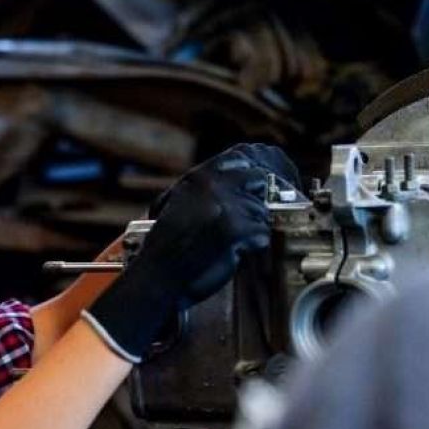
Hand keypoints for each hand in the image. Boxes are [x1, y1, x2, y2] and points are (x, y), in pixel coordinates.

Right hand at [82, 143, 298, 362]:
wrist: (159, 274)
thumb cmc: (166, 245)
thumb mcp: (176, 202)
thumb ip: (204, 188)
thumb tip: (238, 178)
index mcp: (200, 177)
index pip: (244, 155)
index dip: (261, 166)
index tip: (268, 178)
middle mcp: (216, 186)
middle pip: (260, 181)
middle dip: (262, 198)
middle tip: (255, 215)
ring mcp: (228, 206)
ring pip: (263, 211)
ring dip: (253, 228)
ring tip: (231, 242)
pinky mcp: (238, 230)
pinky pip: (262, 234)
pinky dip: (253, 245)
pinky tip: (232, 251)